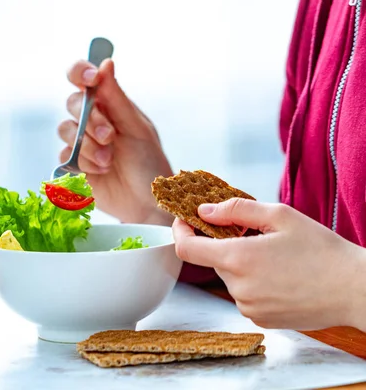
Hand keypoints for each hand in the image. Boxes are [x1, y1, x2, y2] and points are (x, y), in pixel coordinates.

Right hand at [58, 58, 173, 224]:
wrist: (147, 202)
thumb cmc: (148, 163)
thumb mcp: (137, 128)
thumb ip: (117, 98)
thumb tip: (106, 62)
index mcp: (108, 104)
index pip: (82, 77)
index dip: (80, 72)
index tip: (91, 78)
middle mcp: (90, 119)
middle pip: (72, 104)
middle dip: (90, 121)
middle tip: (110, 137)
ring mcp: (79, 142)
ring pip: (65, 130)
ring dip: (88, 146)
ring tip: (109, 161)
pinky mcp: (72, 165)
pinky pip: (64, 156)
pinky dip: (83, 163)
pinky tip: (101, 172)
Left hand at [172, 198, 365, 330]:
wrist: (355, 290)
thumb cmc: (321, 249)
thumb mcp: (280, 216)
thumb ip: (235, 210)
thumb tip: (203, 211)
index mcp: (238, 259)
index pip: (186, 248)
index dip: (181, 231)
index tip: (186, 220)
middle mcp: (237, 287)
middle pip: (213, 260)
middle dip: (225, 244)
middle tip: (253, 234)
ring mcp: (248, 307)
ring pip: (230, 277)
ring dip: (242, 264)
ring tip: (275, 258)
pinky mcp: (260, 319)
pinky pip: (244, 295)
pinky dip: (253, 282)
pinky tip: (280, 277)